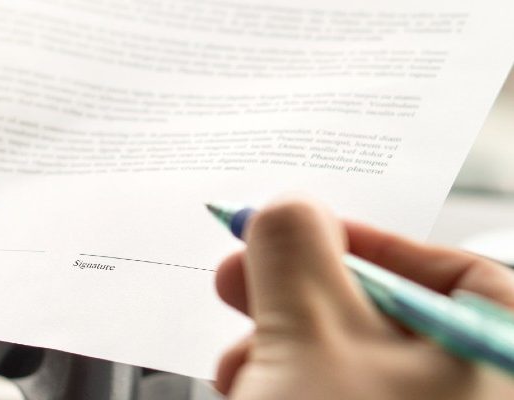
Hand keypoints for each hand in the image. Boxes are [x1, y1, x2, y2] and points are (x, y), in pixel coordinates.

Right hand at [213, 199, 513, 398]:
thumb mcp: (311, 333)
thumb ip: (297, 252)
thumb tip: (287, 210)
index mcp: (491, 354)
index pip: (455, 272)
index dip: (369, 243)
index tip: (303, 236)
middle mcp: (469, 392)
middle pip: (386, 315)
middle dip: (299, 296)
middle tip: (242, 278)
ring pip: (349, 361)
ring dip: (279, 344)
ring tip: (240, 360)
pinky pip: (332, 395)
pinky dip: (286, 383)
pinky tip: (248, 388)